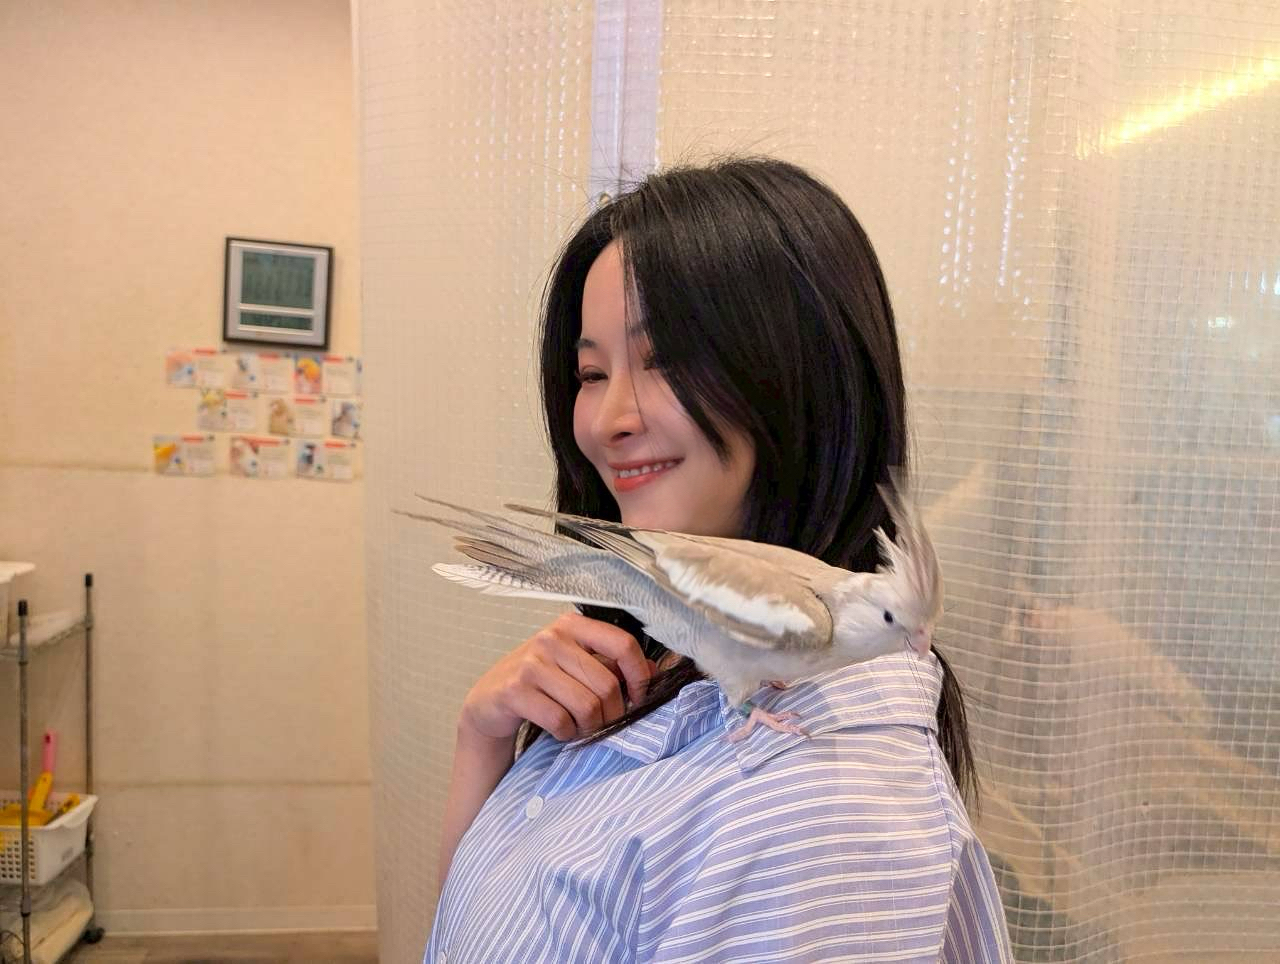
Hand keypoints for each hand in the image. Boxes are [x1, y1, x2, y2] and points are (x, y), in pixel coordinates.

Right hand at [458, 612, 656, 743]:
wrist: (490, 702)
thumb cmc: (542, 682)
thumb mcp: (577, 665)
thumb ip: (613, 664)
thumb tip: (655, 670)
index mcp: (572, 625)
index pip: (623, 644)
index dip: (639, 676)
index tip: (637, 697)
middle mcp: (551, 637)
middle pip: (607, 684)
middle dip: (612, 713)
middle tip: (603, 722)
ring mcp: (531, 663)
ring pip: (587, 705)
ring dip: (590, 726)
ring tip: (582, 727)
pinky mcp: (515, 690)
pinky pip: (560, 720)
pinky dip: (567, 733)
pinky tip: (561, 730)